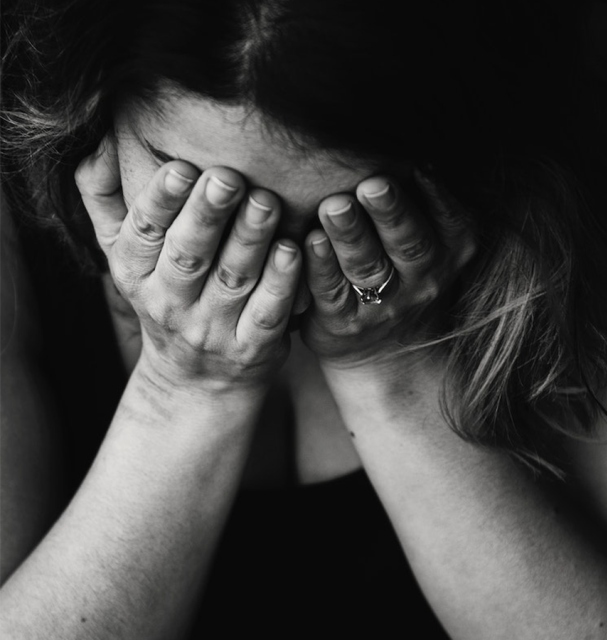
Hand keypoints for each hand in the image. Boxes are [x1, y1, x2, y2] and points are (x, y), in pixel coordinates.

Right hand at [76, 135, 300, 392]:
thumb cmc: (165, 294)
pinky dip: (281, 283)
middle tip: (229, 177)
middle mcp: (169, 302)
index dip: (160, 200)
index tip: (180, 166)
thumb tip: (97, 140)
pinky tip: (293, 250)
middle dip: (208, 214)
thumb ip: (105, 198)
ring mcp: (212, 329)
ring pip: (232, 279)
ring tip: (266, 201)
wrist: (196, 380)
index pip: (144, 233)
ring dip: (250, 239)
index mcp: (134, 272)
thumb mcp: (123, 253)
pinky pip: (267, 313)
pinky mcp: (252, 348)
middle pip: (189, 255)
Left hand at [300, 169, 476, 371]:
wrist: (386, 349)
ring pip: (368, 267)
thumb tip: (399, 130)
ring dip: (350, 235)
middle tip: (372, 184)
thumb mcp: (431, 238)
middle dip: (391, 212)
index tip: (418, 163)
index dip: (434, 194)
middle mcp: (424, 279)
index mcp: (450, 249)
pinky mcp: (344, 322)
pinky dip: (320, 267)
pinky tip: (308, 241)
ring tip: (334, 206)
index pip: (448, 219)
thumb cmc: (403, 270)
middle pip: (409, 243)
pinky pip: (331, 292)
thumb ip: (422, 197)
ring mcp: (385, 305)